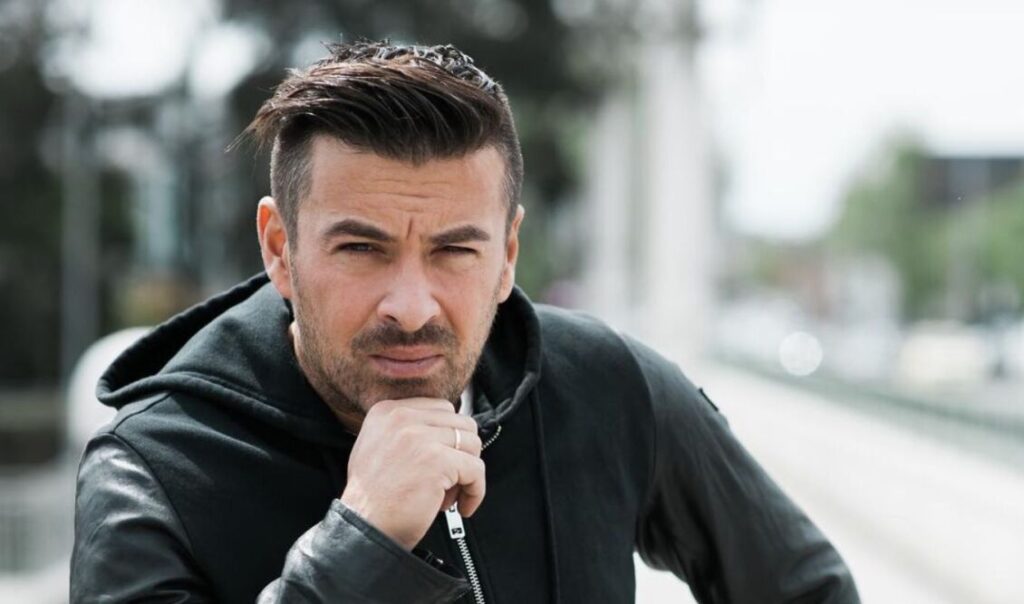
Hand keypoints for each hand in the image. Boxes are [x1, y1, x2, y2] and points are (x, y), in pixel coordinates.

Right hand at [340, 398, 484, 550]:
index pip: (442, 408)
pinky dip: (475, 491)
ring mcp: (419, 437)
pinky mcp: (437, 461)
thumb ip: (406, 430)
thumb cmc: (373, 498)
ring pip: (472, 445)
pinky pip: (476, 470)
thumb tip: (447, 428)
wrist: (364, 529)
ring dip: (467, 473)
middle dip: (462, 454)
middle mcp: (401, 417)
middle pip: (461, 424)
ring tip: (448, 495)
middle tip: (449, 481)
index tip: (446, 461)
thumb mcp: (376, 447)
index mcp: (388, 411)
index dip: (450, 437)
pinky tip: (462, 507)